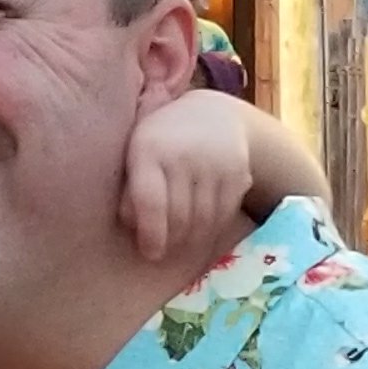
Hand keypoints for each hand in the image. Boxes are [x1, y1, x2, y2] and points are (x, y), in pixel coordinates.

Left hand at [120, 84, 252, 262]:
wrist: (213, 115)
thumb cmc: (163, 142)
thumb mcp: (137, 155)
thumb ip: (130, 190)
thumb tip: (133, 227)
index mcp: (149, 149)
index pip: (151, 201)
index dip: (151, 234)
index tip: (150, 253)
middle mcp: (183, 155)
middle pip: (179, 217)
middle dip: (170, 241)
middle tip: (164, 251)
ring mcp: (214, 163)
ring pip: (203, 221)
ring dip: (191, 240)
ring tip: (181, 243)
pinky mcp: (237, 174)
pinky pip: (224, 215)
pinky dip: (212, 231)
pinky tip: (202, 232)